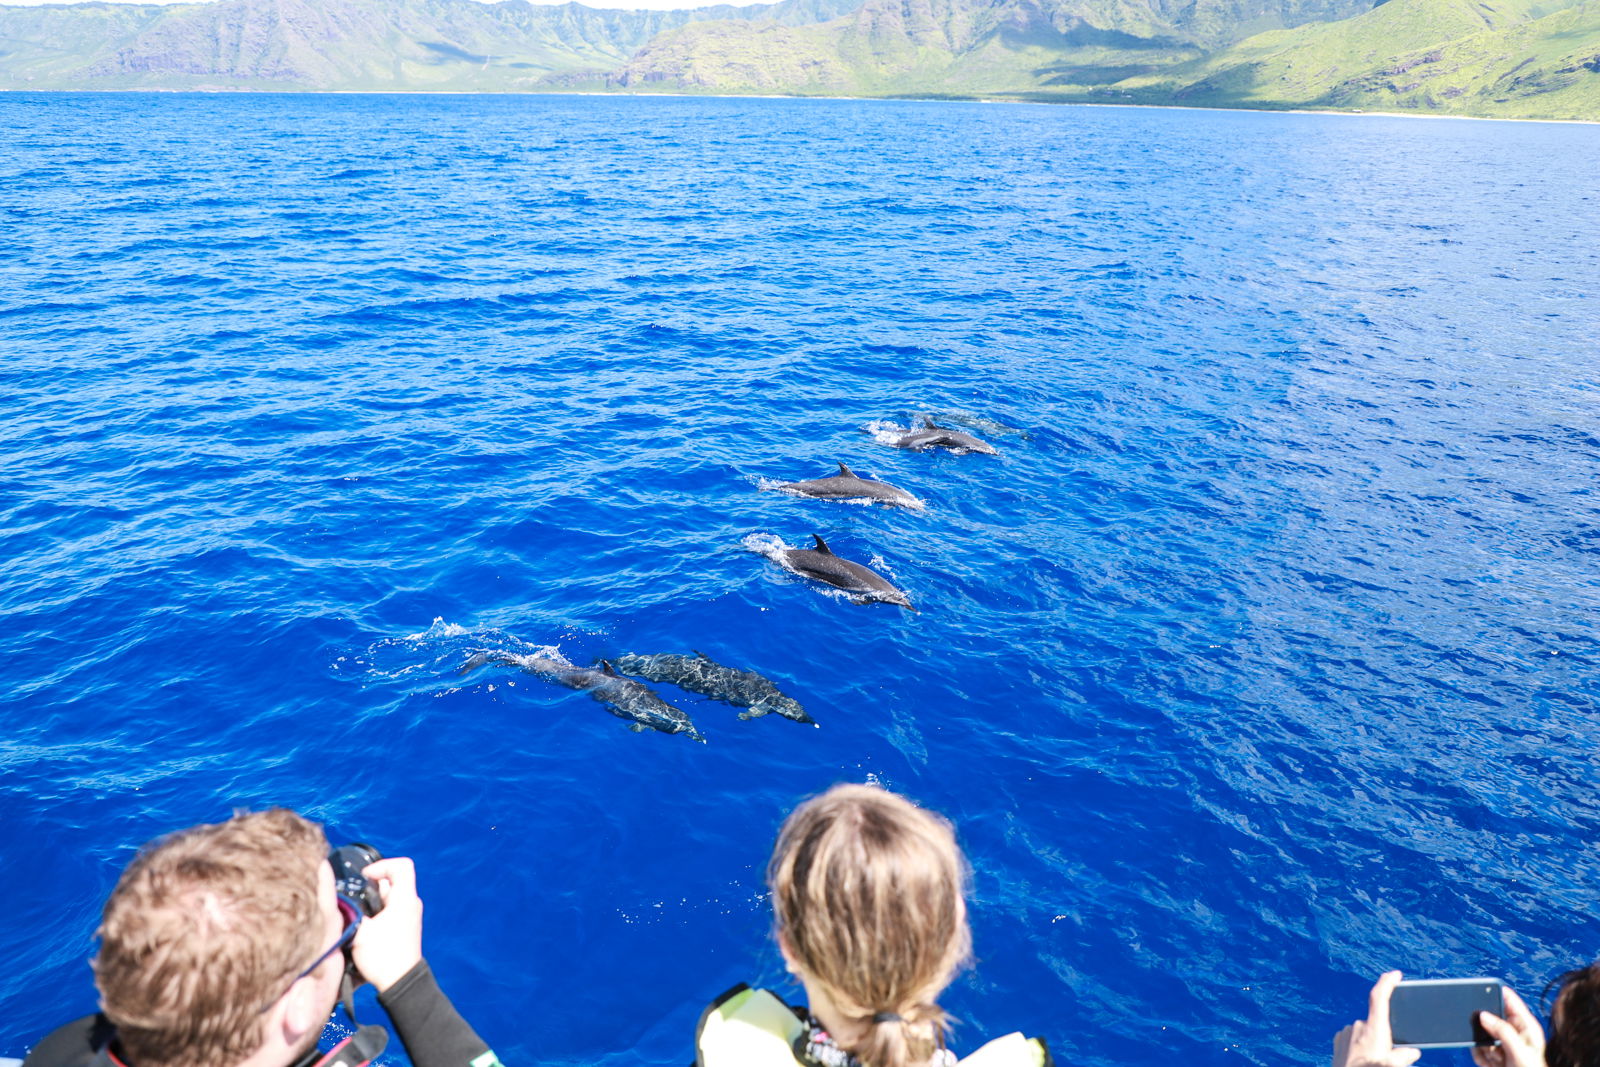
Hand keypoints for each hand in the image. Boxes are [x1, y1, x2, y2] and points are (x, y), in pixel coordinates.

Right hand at [349, 856, 424, 993]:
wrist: (400, 983)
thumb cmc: (384, 956)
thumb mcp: (361, 931)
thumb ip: (351, 911)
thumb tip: (340, 901)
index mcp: (405, 898)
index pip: (401, 865)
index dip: (381, 865)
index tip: (363, 877)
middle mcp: (410, 903)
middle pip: (390, 882)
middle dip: (370, 887)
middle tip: (353, 899)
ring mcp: (407, 916)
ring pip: (387, 897)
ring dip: (370, 902)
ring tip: (355, 914)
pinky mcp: (402, 927)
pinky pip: (388, 910)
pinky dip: (375, 912)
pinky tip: (361, 925)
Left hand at [1332, 972, 1420, 1066]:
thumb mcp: (1391, 1066)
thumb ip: (1403, 1057)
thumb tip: (1411, 1052)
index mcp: (1373, 1029)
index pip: (1379, 997)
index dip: (1388, 983)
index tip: (1395, 974)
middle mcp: (1358, 1026)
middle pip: (1377, 1023)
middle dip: (1385, 1036)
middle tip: (1388, 1053)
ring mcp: (1346, 1032)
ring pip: (1366, 1032)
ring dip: (1372, 1043)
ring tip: (1374, 1060)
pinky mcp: (1338, 1040)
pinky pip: (1354, 1037)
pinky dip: (1361, 1046)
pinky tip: (1362, 1059)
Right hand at [1472, 987, 1545, 1066]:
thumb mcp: (1519, 1051)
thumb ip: (1503, 1031)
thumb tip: (1484, 1015)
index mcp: (1526, 1027)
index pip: (1511, 1002)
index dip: (1499, 992)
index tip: (1484, 986)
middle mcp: (1514, 1033)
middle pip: (1491, 1018)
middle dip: (1484, 1028)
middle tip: (1486, 1037)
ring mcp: (1503, 1044)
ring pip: (1482, 1035)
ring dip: (1482, 1046)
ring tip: (1494, 1058)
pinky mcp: (1494, 1055)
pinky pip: (1478, 1048)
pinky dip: (1480, 1056)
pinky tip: (1489, 1063)